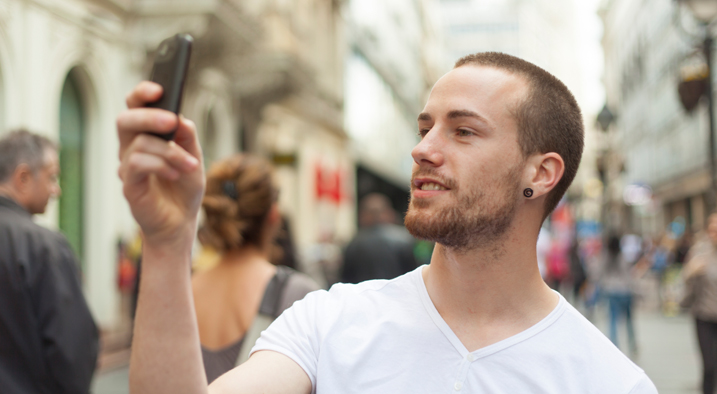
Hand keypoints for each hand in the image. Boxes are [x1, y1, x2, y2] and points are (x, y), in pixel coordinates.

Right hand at [117, 81, 204, 247]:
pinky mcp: (129, 184)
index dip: (142, 94)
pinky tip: (176, 173)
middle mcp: (132, 148)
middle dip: (149, 116)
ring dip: (170, 152)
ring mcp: (128, 166)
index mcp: (146, 136)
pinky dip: (162, 165)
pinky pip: (138, 164)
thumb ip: (187, 136)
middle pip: (126, 120)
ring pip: (139, 143)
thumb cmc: (184, 188)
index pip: (135, 107)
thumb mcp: (194, 157)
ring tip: (190, 165)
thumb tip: (179, 118)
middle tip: (172, 119)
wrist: (181, 222)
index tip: (158, 88)